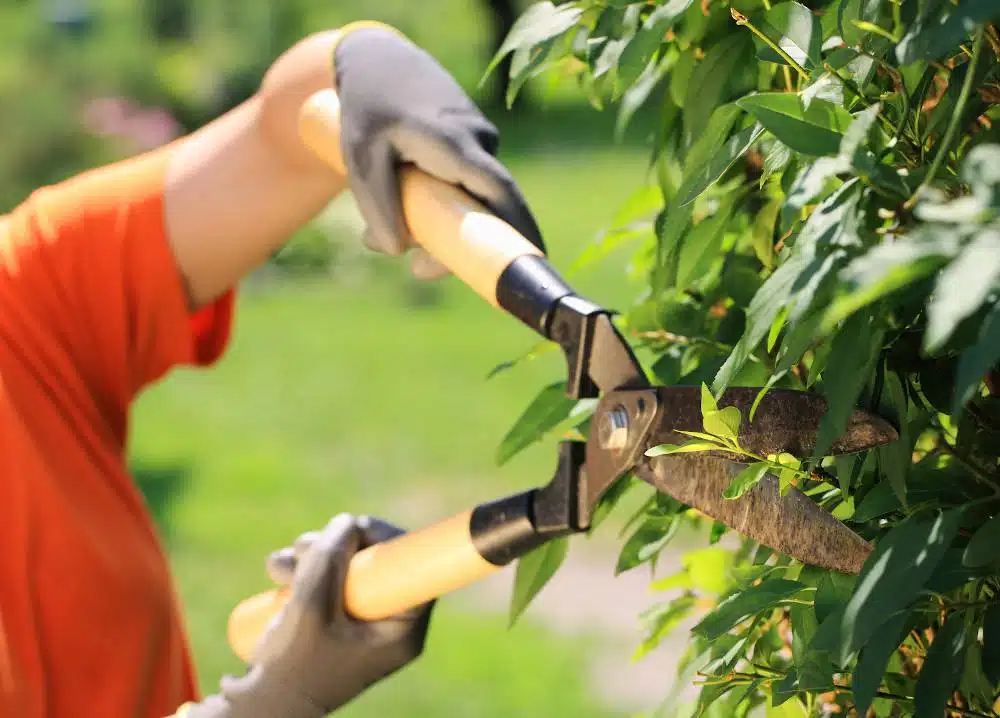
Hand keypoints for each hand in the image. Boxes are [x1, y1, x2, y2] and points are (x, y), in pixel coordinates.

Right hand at [188, 514, 434, 717]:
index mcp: (401, 630)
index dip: (387, 539)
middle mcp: (388, 622)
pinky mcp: (338, 615)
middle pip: (378, 560)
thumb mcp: (310, 608)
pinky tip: (278, 574)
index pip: (415, 569)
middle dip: (336, 546)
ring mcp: (363, 618)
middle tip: (302, 548)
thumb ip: (329, 560)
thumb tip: (347, 522)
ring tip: (279, 569)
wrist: (262, 704)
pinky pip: (329, 577)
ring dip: (311, 554)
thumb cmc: (292, 667)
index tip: (358, 528)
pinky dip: (304, 568)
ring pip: (348, 564)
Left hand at [332, 24, 543, 279]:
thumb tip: (396, 251)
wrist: (380, 59)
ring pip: (471, 200)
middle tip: (418, 270)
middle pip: (488, 208)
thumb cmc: (369, 106)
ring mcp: (479, 143)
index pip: (500, 192)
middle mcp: (478, 142)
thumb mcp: (360, 157)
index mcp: (456, 143)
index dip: (520, 229)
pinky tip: (399, 208)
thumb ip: (377, 206)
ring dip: (438, 226)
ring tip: (383, 234)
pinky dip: (439, 207)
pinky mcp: (471, 148)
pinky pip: (465, 187)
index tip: (536, 261)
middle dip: (463, 246)